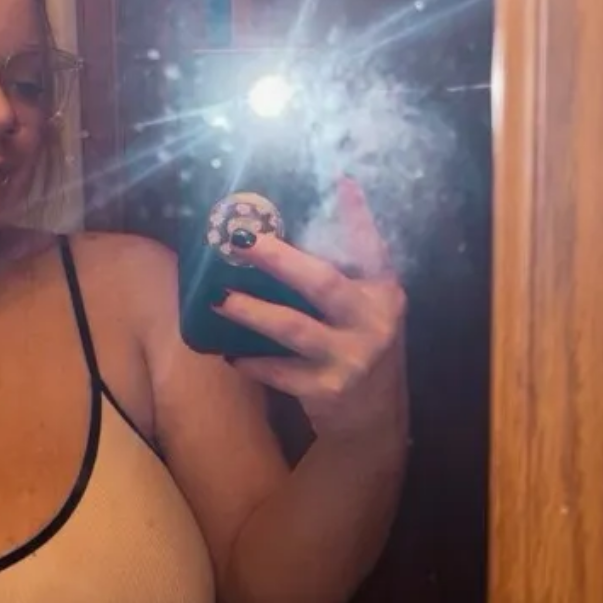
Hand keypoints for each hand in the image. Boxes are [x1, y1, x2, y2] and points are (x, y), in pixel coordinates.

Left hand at [214, 179, 406, 439]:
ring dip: (251, 311)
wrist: (374, 421)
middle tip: (242, 242)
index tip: (341, 181)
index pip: (371, 247)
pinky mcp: (327, 389)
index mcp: (383, 292)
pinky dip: (251, 361)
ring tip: (219, 299)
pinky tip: (229, 352)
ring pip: (292, 328)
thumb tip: (300, 223)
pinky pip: (278, 371)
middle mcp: (374, 321)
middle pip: (323, 282)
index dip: (357, 215)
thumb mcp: (365, 309)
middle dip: (280, 260)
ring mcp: (351, 357)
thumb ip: (344, 272)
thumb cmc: (359, 349)